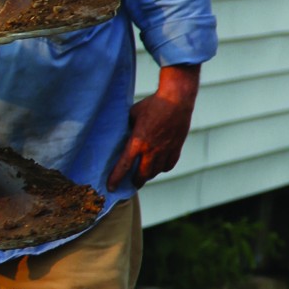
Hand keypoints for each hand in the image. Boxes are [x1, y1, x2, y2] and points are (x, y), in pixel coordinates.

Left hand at [107, 65, 199, 187]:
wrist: (177, 99)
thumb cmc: (153, 104)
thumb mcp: (133, 114)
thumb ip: (128, 127)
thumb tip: (123, 133)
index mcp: (137, 141)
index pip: (123, 166)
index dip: (116, 179)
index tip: (111, 188)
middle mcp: (151, 149)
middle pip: (142, 175)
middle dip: (135, 182)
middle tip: (131, 183)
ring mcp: (165, 150)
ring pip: (156, 172)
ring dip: (148, 176)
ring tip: (144, 175)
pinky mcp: (176, 147)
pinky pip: (169, 165)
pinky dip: (163, 168)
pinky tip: (159, 167)